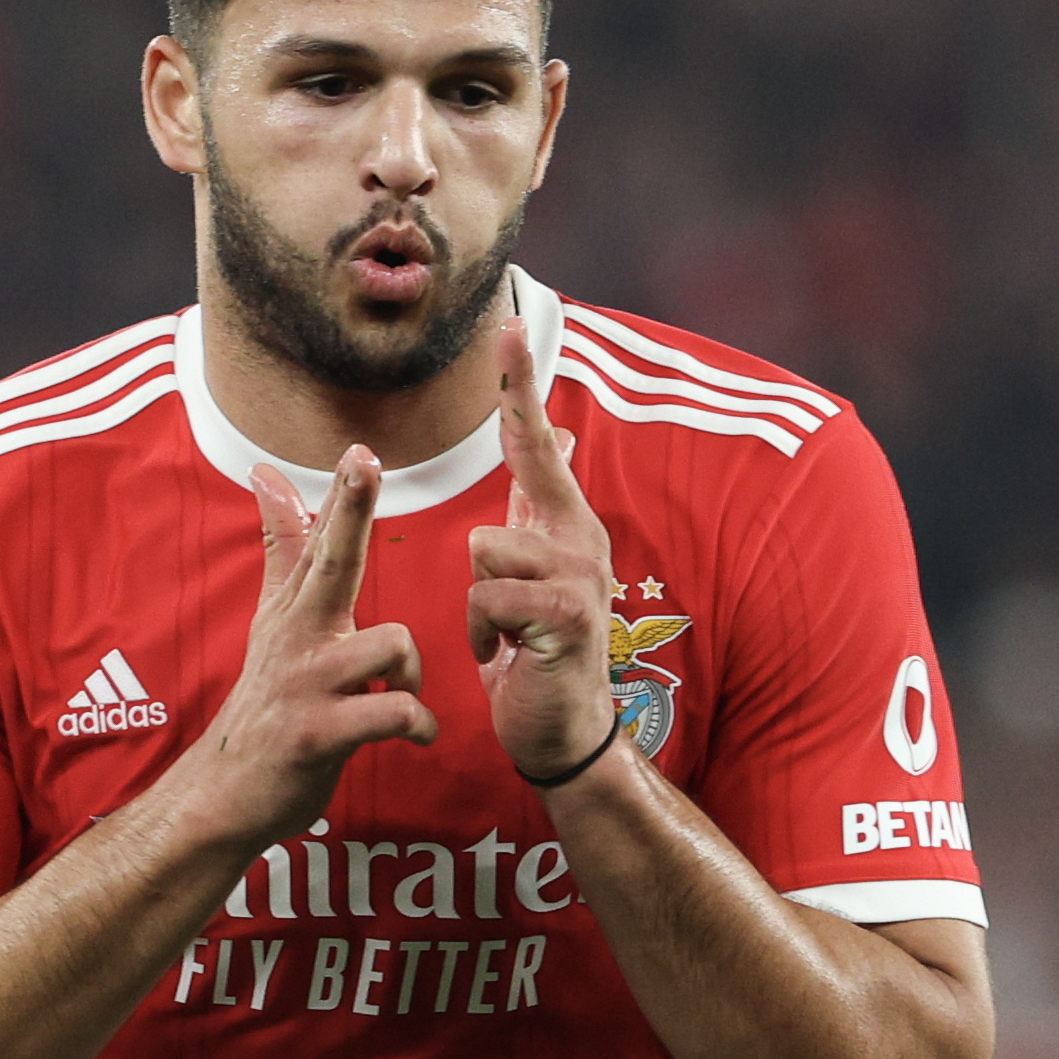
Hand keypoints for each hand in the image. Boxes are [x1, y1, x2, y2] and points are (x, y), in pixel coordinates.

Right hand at [171, 446, 438, 848]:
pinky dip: (417, 725)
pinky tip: (415, 735)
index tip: (360, 446)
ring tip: (402, 698)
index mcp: (297, 610)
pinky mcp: (317, 734)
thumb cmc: (268, 701)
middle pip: (332, 561)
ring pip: (390, 646)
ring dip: (412, 675)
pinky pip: (392, 714)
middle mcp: (298, 637)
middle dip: (350, 511)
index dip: (342, 492)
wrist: (226, 792)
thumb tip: (267, 474)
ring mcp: (305, 685)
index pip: (319, 539)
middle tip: (365, 461)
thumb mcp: (272, 619)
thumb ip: (283, 548)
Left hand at [467, 318, 622, 782]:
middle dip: (507, 461)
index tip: (509, 326)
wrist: (558, 731)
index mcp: (563, 526)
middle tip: (510, 425)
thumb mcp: (526, 575)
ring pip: (486, 546)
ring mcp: (582, 575)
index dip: (523, 386)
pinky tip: (504, 658)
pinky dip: (482, 634)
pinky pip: (491, 596)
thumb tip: (565, 440)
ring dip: (476, 601)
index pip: (541, 443)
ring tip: (501, 635)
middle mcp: (582, 538)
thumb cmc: (532, 655)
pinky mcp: (570, 614)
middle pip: (527, 469)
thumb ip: (535, 512)